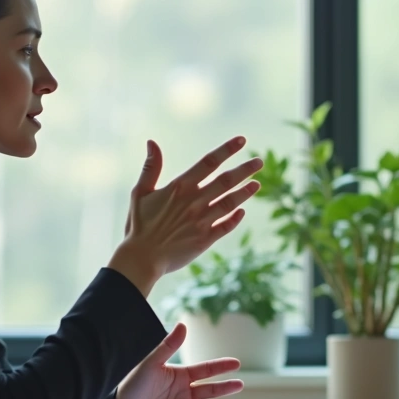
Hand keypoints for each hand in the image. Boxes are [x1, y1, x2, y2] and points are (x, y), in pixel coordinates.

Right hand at [110, 137, 262, 295]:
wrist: (141, 258)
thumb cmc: (139, 225)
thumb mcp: (140, 193)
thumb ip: (150, 167)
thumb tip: (152, 142)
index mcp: (180, 187)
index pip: (209, 162)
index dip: (227, 150)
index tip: (242, 140)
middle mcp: (195, 201)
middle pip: (226, 181)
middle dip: (245, 170)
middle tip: (260, 162)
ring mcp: (202, 221)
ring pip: (230, 202)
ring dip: (245, 192)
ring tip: (257, 184)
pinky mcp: (205, 239)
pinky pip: (226, 226)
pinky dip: (235, 218)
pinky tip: (242, 211)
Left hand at [114, 323, 243, 398]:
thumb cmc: (131, 387)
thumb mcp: (151, 364)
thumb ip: (168, 346)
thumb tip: (183, 325)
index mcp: (178, 377)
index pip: (204, 370)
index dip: (220, 367)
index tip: (236, 363)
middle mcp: (181, 394)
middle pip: (209, 390)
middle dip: (224, 387)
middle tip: (240, 384)